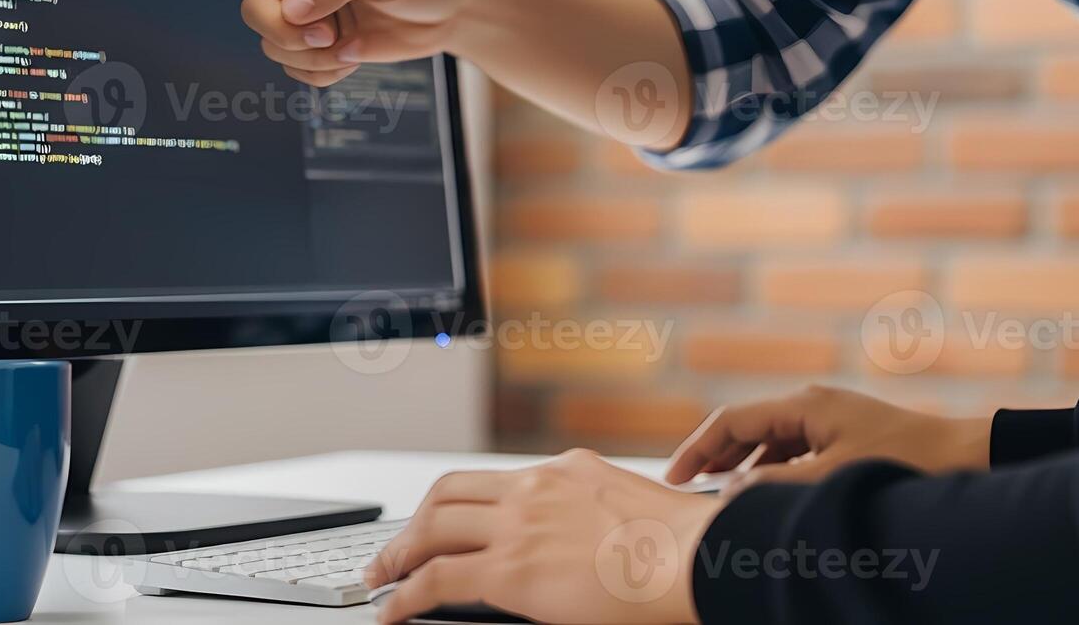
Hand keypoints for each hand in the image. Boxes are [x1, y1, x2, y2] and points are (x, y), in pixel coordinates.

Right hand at [151, 0, 505, 85]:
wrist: (456, 9)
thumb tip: (294, 14)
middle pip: (255, 11)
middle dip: (285, 33)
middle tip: (326, 38)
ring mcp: (309, 12)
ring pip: (274, 46)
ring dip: (310, 57)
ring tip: (352, 46)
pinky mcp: (323, 44)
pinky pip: (298, 69)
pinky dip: (323, 73)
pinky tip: (355, 60)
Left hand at [365, 450, 721, 624]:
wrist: (696, 558)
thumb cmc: (686, 546)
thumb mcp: (637, 509)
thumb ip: (601, 516)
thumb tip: (597, 543)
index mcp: (567, 469)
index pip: (497, 481)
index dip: (461, 504)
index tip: (447, 522)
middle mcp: (536, 487)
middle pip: (449, 492)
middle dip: (416, 521)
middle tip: (398, 548)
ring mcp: (519, 525)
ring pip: (432, 527)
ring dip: (399, 553)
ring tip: (382, 576)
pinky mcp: (511, 569)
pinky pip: (436, 579)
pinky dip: (404, 595)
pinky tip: (393, 610)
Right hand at [666, 385, 989, 491]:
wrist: (962, 455)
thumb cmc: (902, 462)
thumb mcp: (832, 478)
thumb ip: (777, 482)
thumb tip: (730, 491)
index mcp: (805, 404)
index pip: (732, 420)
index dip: (698, 449)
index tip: (673, 479)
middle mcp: (812, 402)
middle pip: (746, 426)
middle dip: (714, 457)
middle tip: (686, 489)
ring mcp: (828, 416)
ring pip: (768, 439)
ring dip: (741, 464)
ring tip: (717, 495)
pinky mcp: (843, 432)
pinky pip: (791, 447)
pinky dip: (769, 467)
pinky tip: (763, 491)